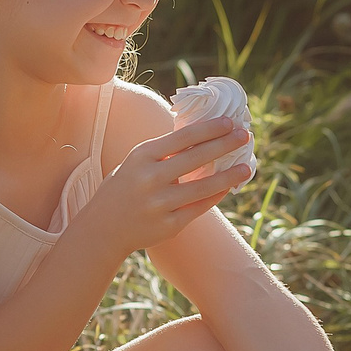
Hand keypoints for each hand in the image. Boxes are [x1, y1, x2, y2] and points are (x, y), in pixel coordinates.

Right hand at [80, 116, 251, 256]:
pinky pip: (199, 208)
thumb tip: (204, 136)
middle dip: (224, 145)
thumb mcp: (137, 162)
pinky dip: (215, 196)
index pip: (182, 137)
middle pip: (196, 158)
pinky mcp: (168, 225)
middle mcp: (150, 178)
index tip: (229, 122)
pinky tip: (228, 187)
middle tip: (245, 136)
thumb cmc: (125, 187)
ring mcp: (159, 204)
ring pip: (203, 187)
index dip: (209, 129)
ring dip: (228, 176)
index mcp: (142, 156)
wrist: (104, 228)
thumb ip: (164, 151)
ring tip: (246, 168)